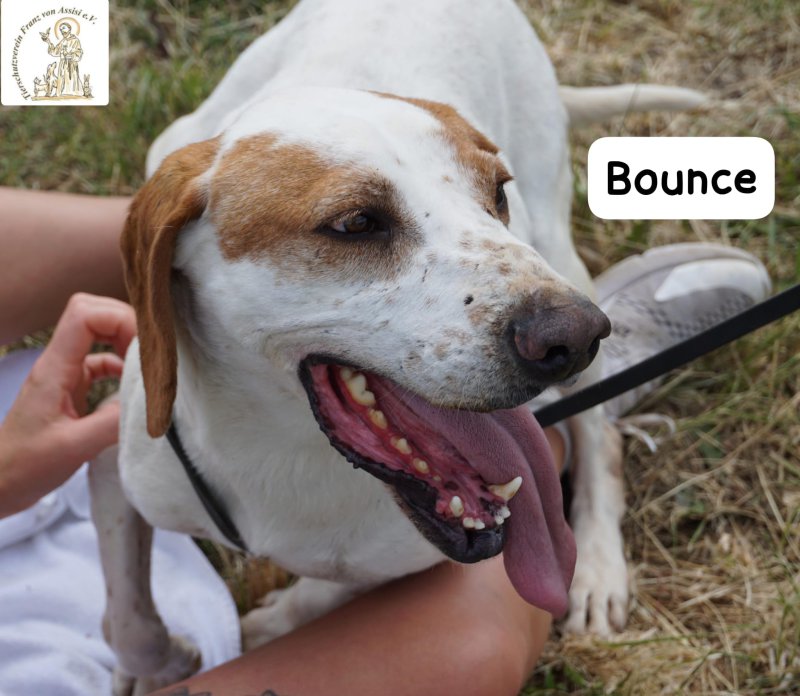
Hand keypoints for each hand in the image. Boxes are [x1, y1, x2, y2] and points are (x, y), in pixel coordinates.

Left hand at [0, 293, 135, 517]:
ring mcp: (65, 374)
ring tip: (149, 366)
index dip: (119, 319)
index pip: (85, 315)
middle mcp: (58, 363)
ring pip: (98, 334)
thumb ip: (112, 423)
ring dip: (126, 341)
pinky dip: (123, 366)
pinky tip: (136, 387)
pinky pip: (102, 361)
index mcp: (54, 369)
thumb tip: (149, 404)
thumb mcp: (73, 448)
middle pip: (93, 313)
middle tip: (151, 353)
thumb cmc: (26, 466)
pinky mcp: (72, 388)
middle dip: (127, 323)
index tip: (144, 347)